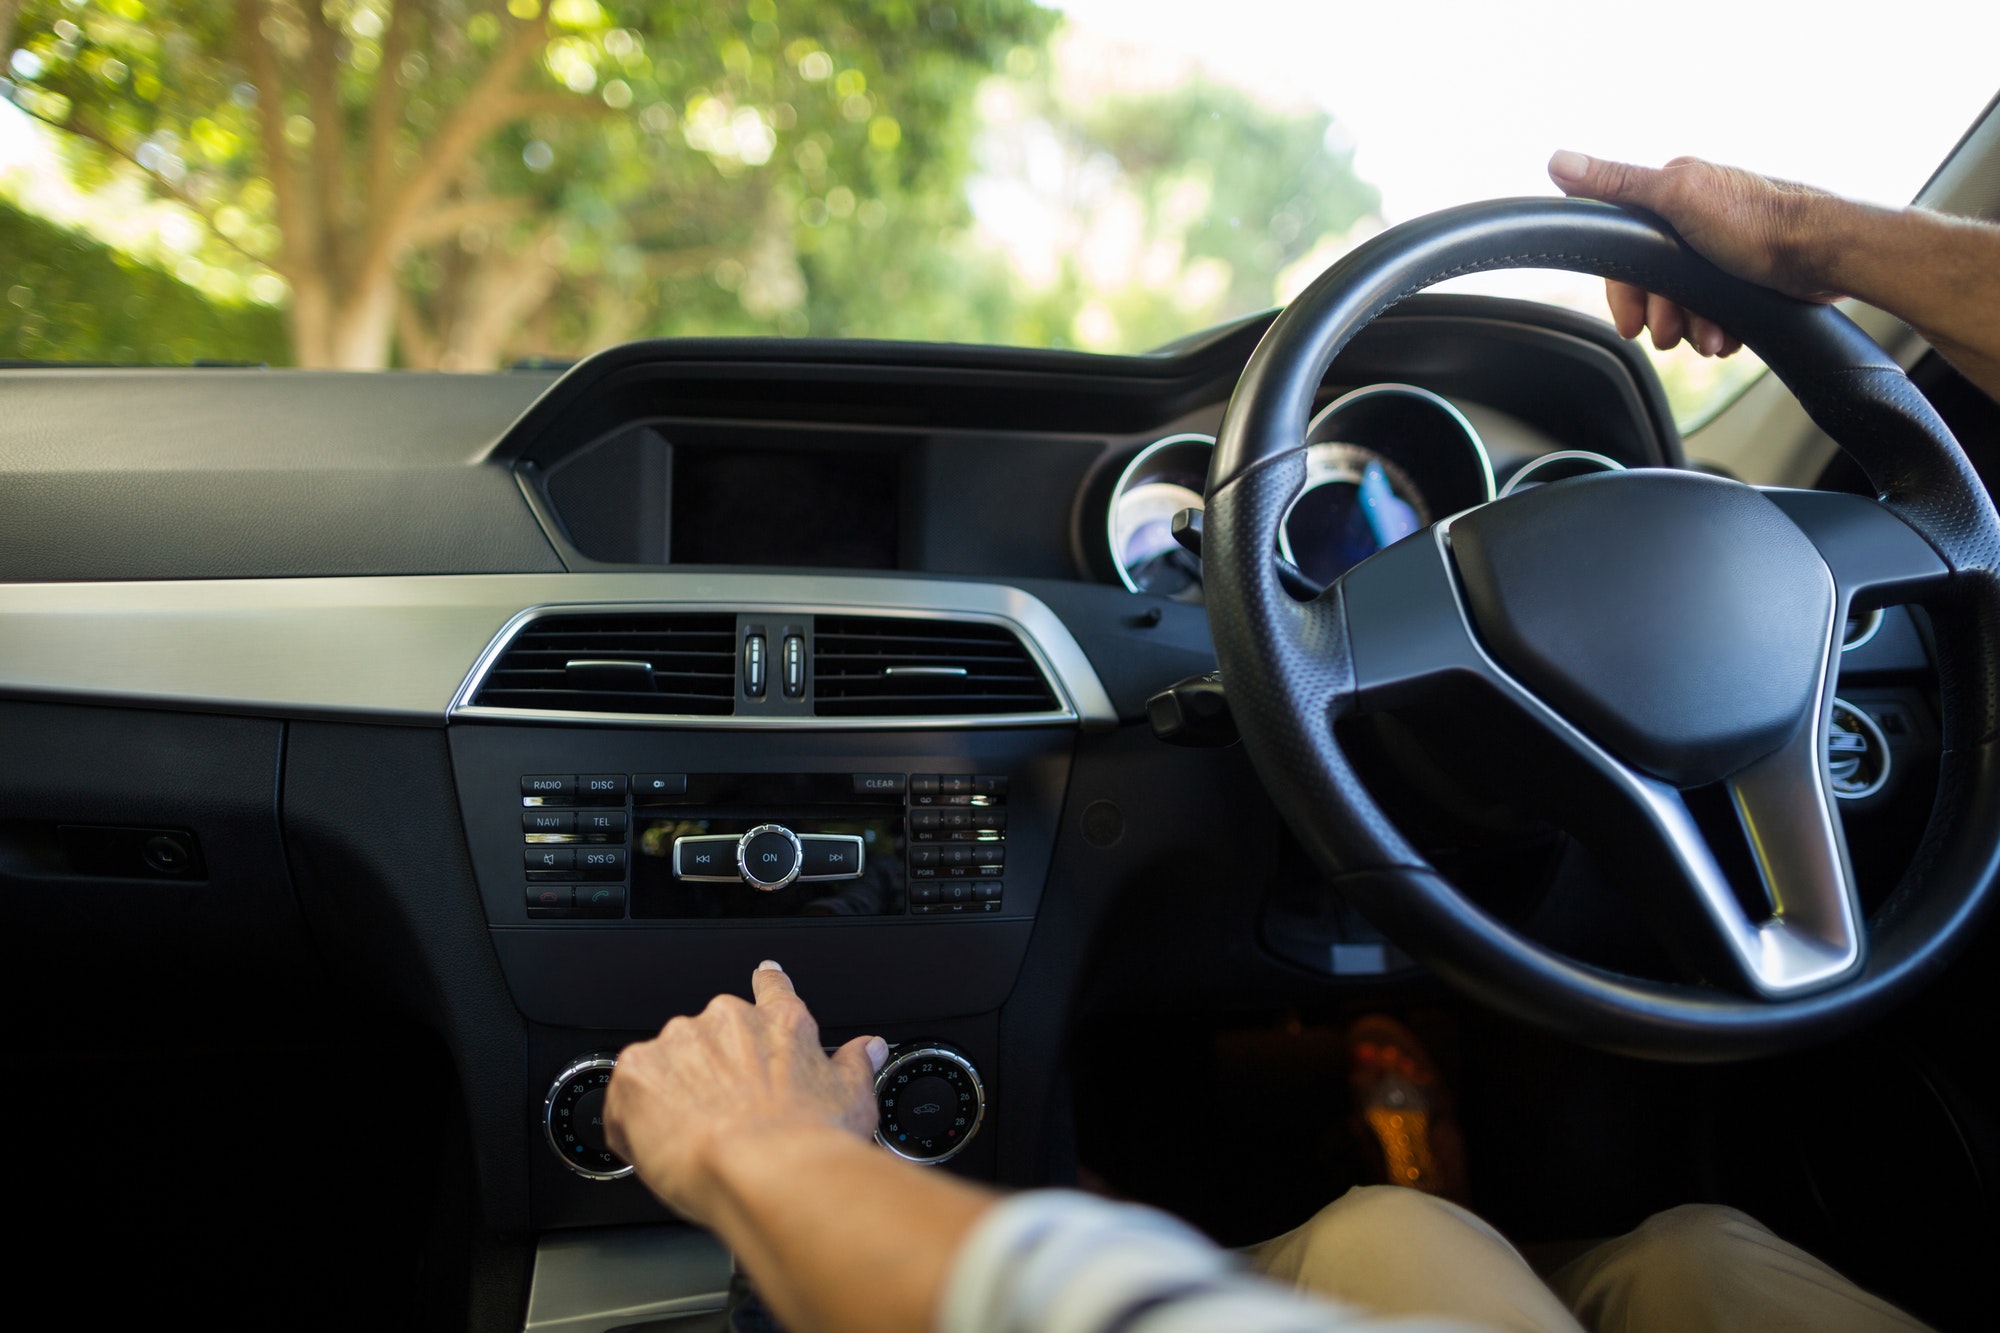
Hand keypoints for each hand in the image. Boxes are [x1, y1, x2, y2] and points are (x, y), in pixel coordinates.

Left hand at [603, 961, 887, 1224]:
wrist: (763, 1169)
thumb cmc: (808, 1141)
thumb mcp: (853, 1099)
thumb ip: (856, 1064)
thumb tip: (870, 1048)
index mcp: (781, 1023)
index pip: (772, 989)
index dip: (768, 984)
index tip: (764, 975)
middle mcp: (728, 1020)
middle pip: (711, 1037)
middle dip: (711, 1073)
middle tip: (723, 1119)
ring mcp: (680, 1041)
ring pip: (667, 1067)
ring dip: (673, 1096)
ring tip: (693, 1140)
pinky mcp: (637, 1071)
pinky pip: (626, 1097)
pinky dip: (634, 1122)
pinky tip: (658, 1148)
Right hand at [1546, 151, 1843, 357]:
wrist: (1826, 254)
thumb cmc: (1759, 222)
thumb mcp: (1678, 196)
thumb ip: (1617, 183)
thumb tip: (1558, 161)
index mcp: (1675, 190)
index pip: (1623, 246)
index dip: (1624, 291)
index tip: (1631, 324)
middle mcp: (1696, 214)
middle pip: (1653, 279)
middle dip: (1663, 314)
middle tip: (1673, 337)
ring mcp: (1721, 246)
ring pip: (1684, 299)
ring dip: (1692, 327)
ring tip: (1710, 338)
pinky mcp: (1745, 271)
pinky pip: (1715, 308)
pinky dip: (1716, 327)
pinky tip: (1727, 335)